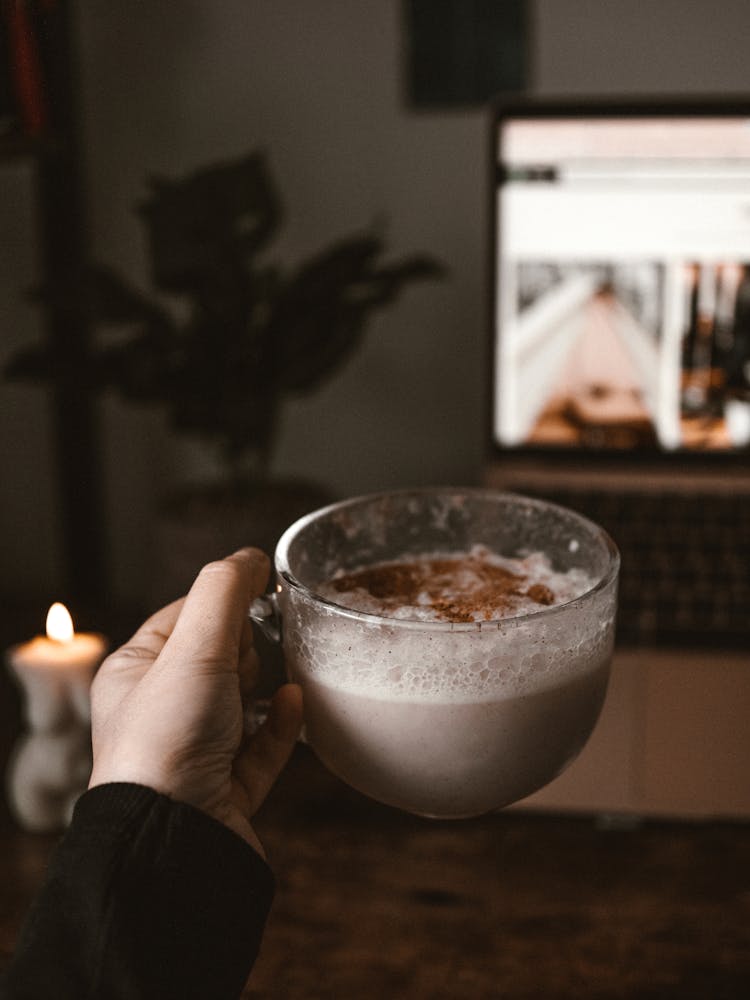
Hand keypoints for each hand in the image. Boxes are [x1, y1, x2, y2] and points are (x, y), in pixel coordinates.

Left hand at [88, 548, 301, 855]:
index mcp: (136, 674)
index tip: (260, 594)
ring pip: (246, 700)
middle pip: (220, 656)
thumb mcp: (193, 650)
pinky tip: (292, 703)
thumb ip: (224, 593)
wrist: (175, 839)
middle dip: (244, 650)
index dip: (224, 603)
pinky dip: (281, 723)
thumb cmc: (167, 743)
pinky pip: (264, 743)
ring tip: (273, 680)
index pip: (186, 615)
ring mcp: (197, 750)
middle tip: (243, 663)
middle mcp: (162, 711)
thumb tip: (251, 557)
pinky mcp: (230, 785)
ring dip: (266, 684)